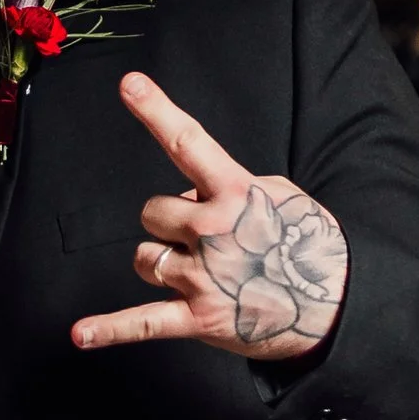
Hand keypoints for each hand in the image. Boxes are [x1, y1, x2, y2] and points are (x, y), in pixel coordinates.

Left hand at [71, 72, 346, 359]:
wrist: (338, 303)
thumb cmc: (306, 244)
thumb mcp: (278, 196)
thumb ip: (229, 186)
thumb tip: (188, 194)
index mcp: (237, 192)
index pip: (189, 143)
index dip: (157, 111)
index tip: (129, 84)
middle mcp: (215, 230)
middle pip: (152, 212)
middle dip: (169, 224)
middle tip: (206, 240)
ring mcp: (204, 276)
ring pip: (145, 259)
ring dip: (162, 263)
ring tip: (202, 276)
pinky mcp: (198, 318)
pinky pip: (143, 323)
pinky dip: (110, 330)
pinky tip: (80, 335)